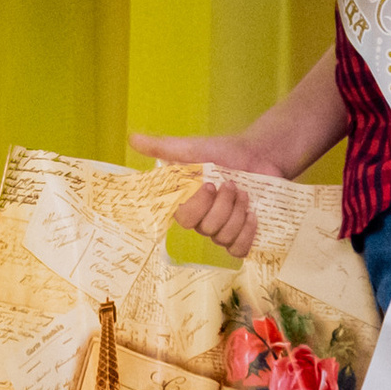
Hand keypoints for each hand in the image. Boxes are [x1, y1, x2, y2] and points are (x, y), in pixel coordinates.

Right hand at [133, 131, 290, 258]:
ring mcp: (222, 230)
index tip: (211, 183)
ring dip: (238, 212)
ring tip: (245, 194)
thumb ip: (163, 148)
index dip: (199, 205)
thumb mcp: (192, 147)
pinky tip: (253, 214)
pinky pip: (239, 250)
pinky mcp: (243, 236)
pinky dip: (247, 232)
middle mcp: (202, 220)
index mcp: (187, 203)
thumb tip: (132, 139)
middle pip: (207, 229)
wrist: (259, 155)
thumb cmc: (223, 152)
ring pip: (224, 238)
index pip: (184, 219)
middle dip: (223, 205)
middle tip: (231, 185)